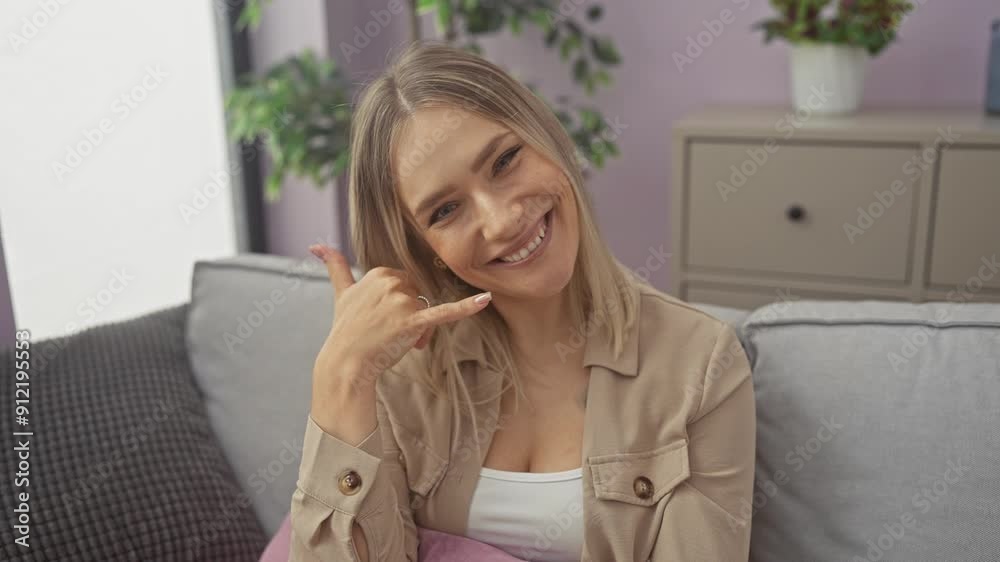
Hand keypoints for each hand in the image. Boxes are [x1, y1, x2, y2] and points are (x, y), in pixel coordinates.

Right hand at [310, 244, 491, 397]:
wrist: (345, 362)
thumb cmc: (347, 329)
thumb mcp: (341, 292)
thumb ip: (334, 265)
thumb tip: (316, 245)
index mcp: (380, 272)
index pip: (407, 285)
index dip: (400, 305)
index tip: (383, 319)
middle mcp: (391, 282)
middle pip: (419, 297)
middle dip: (411, 317)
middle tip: (390, 334)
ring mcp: (402, 302)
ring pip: (427, 312)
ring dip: (419, 331)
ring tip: (398, 342)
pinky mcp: (414, 322)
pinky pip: (445, 312)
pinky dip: (467, 307)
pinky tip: (485, 300)